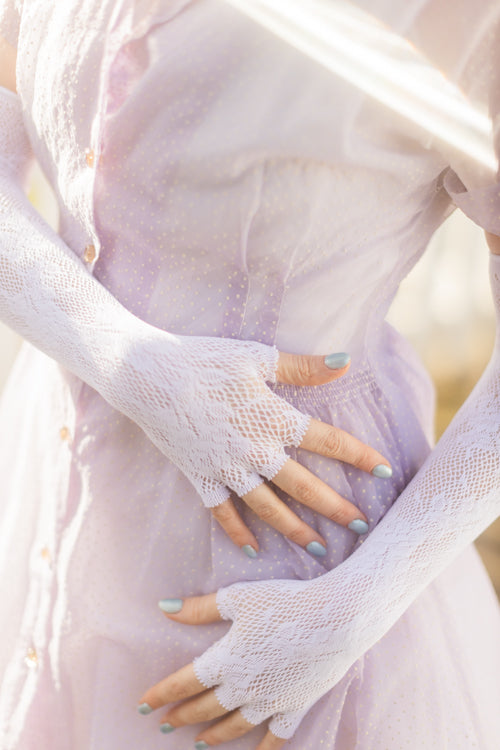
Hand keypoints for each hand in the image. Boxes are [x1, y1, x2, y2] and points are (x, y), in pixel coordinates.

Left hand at [138, 582, 353, 747]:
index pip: (185, 682)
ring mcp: (271, 701)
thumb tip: (164, 608)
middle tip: (165, 724)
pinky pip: (276, 738)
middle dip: (182, 716)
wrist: (335, 619)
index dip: (163, 693)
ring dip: (214, 735)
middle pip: (206, 707)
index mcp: (227, 659)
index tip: (143, 704)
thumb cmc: (285, 602)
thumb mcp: (238, 598)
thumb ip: (200, 609)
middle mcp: (245, 687)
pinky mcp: (296, 706)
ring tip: (199, 742)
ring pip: (235, 726)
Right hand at [210, 350, 391, 554]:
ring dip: (296, 531)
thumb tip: (346, 362)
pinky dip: (237, 532)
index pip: (328, 441)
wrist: (146, 375)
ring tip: (320, 550)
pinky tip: (253, 550)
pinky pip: (222, 512)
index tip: (386, 471)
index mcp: (274, 419)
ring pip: (269, 508)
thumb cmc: (203, 359)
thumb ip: (303, 366)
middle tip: (364, 527)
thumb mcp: (256, 357)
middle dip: (337, 508)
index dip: (360, 456)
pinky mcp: (200, 476)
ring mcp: (226, 468)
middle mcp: (255, 450)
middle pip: (304, 486)